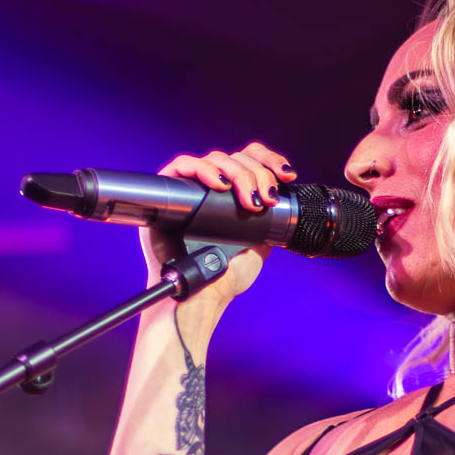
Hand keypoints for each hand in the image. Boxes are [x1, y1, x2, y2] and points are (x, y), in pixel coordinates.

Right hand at [142, 141, 297, 303]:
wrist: (201, 296)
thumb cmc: (225, 277)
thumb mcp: (259, 245)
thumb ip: (270, 224)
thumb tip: (286, 206)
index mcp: (232, 196)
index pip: (250, 160)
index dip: (269, 160)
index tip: (286, 176)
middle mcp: (212, 188)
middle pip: (237, 158)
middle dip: (258, 174)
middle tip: (266, 200)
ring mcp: (190, 188)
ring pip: (216, 158)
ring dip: (239, 173)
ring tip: (250, 201)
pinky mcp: (168, 190)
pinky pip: (183, 165)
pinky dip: (204, 169)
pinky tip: (220, 185)